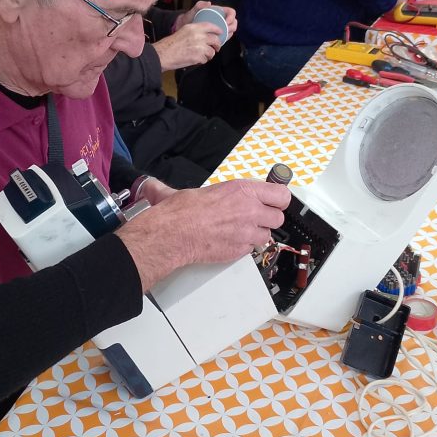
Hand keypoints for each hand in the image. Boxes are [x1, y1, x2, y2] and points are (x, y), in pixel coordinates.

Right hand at [116, 180, 290, 290]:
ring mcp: (247, 232)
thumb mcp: (193, 191)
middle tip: (256, 219)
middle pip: (278, 217)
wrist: (173, 235)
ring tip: (241, 232)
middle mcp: (250, 209)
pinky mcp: (241, 250)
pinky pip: (251, 249)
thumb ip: (190, 190)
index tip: (274, 202)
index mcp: (243, 190)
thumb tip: (155, 186)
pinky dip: (244, 247)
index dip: (279, 200)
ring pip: (267, 236)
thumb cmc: (181, 212)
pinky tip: (230, 242)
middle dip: (269, 219)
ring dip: (257, 235)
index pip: (281, 194)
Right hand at [152, 22, 223, 70]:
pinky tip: (195, 60)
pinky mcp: (198, 56)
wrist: (163, 54)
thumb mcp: (183, 31)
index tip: (221, 33)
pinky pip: (205, 59)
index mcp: (193, 27)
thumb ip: (195, 31)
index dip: (218, 30)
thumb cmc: (171, 44)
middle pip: (215, 39)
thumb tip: (207, 35)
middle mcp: (198, 35)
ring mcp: (199, 46)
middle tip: (216, 48)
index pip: (211, 26)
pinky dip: (202, 61)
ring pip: (212, 51)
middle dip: (217, 45)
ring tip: (202, 56)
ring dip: (209, 55)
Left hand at [174, 0, 237, 35]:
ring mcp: (220, 28)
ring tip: (222, 36)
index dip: (232, 17)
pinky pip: (226, 37)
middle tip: (225, 31)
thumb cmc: (188, 19)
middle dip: (232, 27)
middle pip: (233, 22)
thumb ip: (199, 6)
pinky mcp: (218, 36)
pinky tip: (221, 40)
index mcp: (218, 11)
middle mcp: (221, 19)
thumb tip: (209, 3)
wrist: (183, 30)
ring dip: (230, 33)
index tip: (227, 22)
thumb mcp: (192, 12)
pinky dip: (226, 38)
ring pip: (231, 30)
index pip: (231, 12)